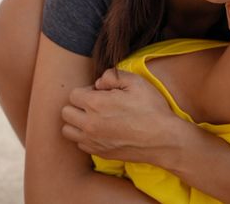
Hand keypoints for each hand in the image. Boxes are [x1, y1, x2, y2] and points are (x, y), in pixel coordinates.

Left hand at [61, 68, 183, 164]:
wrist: (164, 140)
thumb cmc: (151, 109)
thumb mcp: (136, 82)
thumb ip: (112, 75)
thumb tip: (98, 82)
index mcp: (95, 104)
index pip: (73, 94)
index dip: (87, 91)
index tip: (101, 93)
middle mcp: (89, 124)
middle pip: (66, 112)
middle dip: (78, 105)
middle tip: (96, 105)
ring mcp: (92, 141)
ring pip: (68, 130)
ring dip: (77, 122)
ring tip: (94, 118)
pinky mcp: (99, 153)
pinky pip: (80, 144)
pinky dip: (85, 137)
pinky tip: (102, 131)